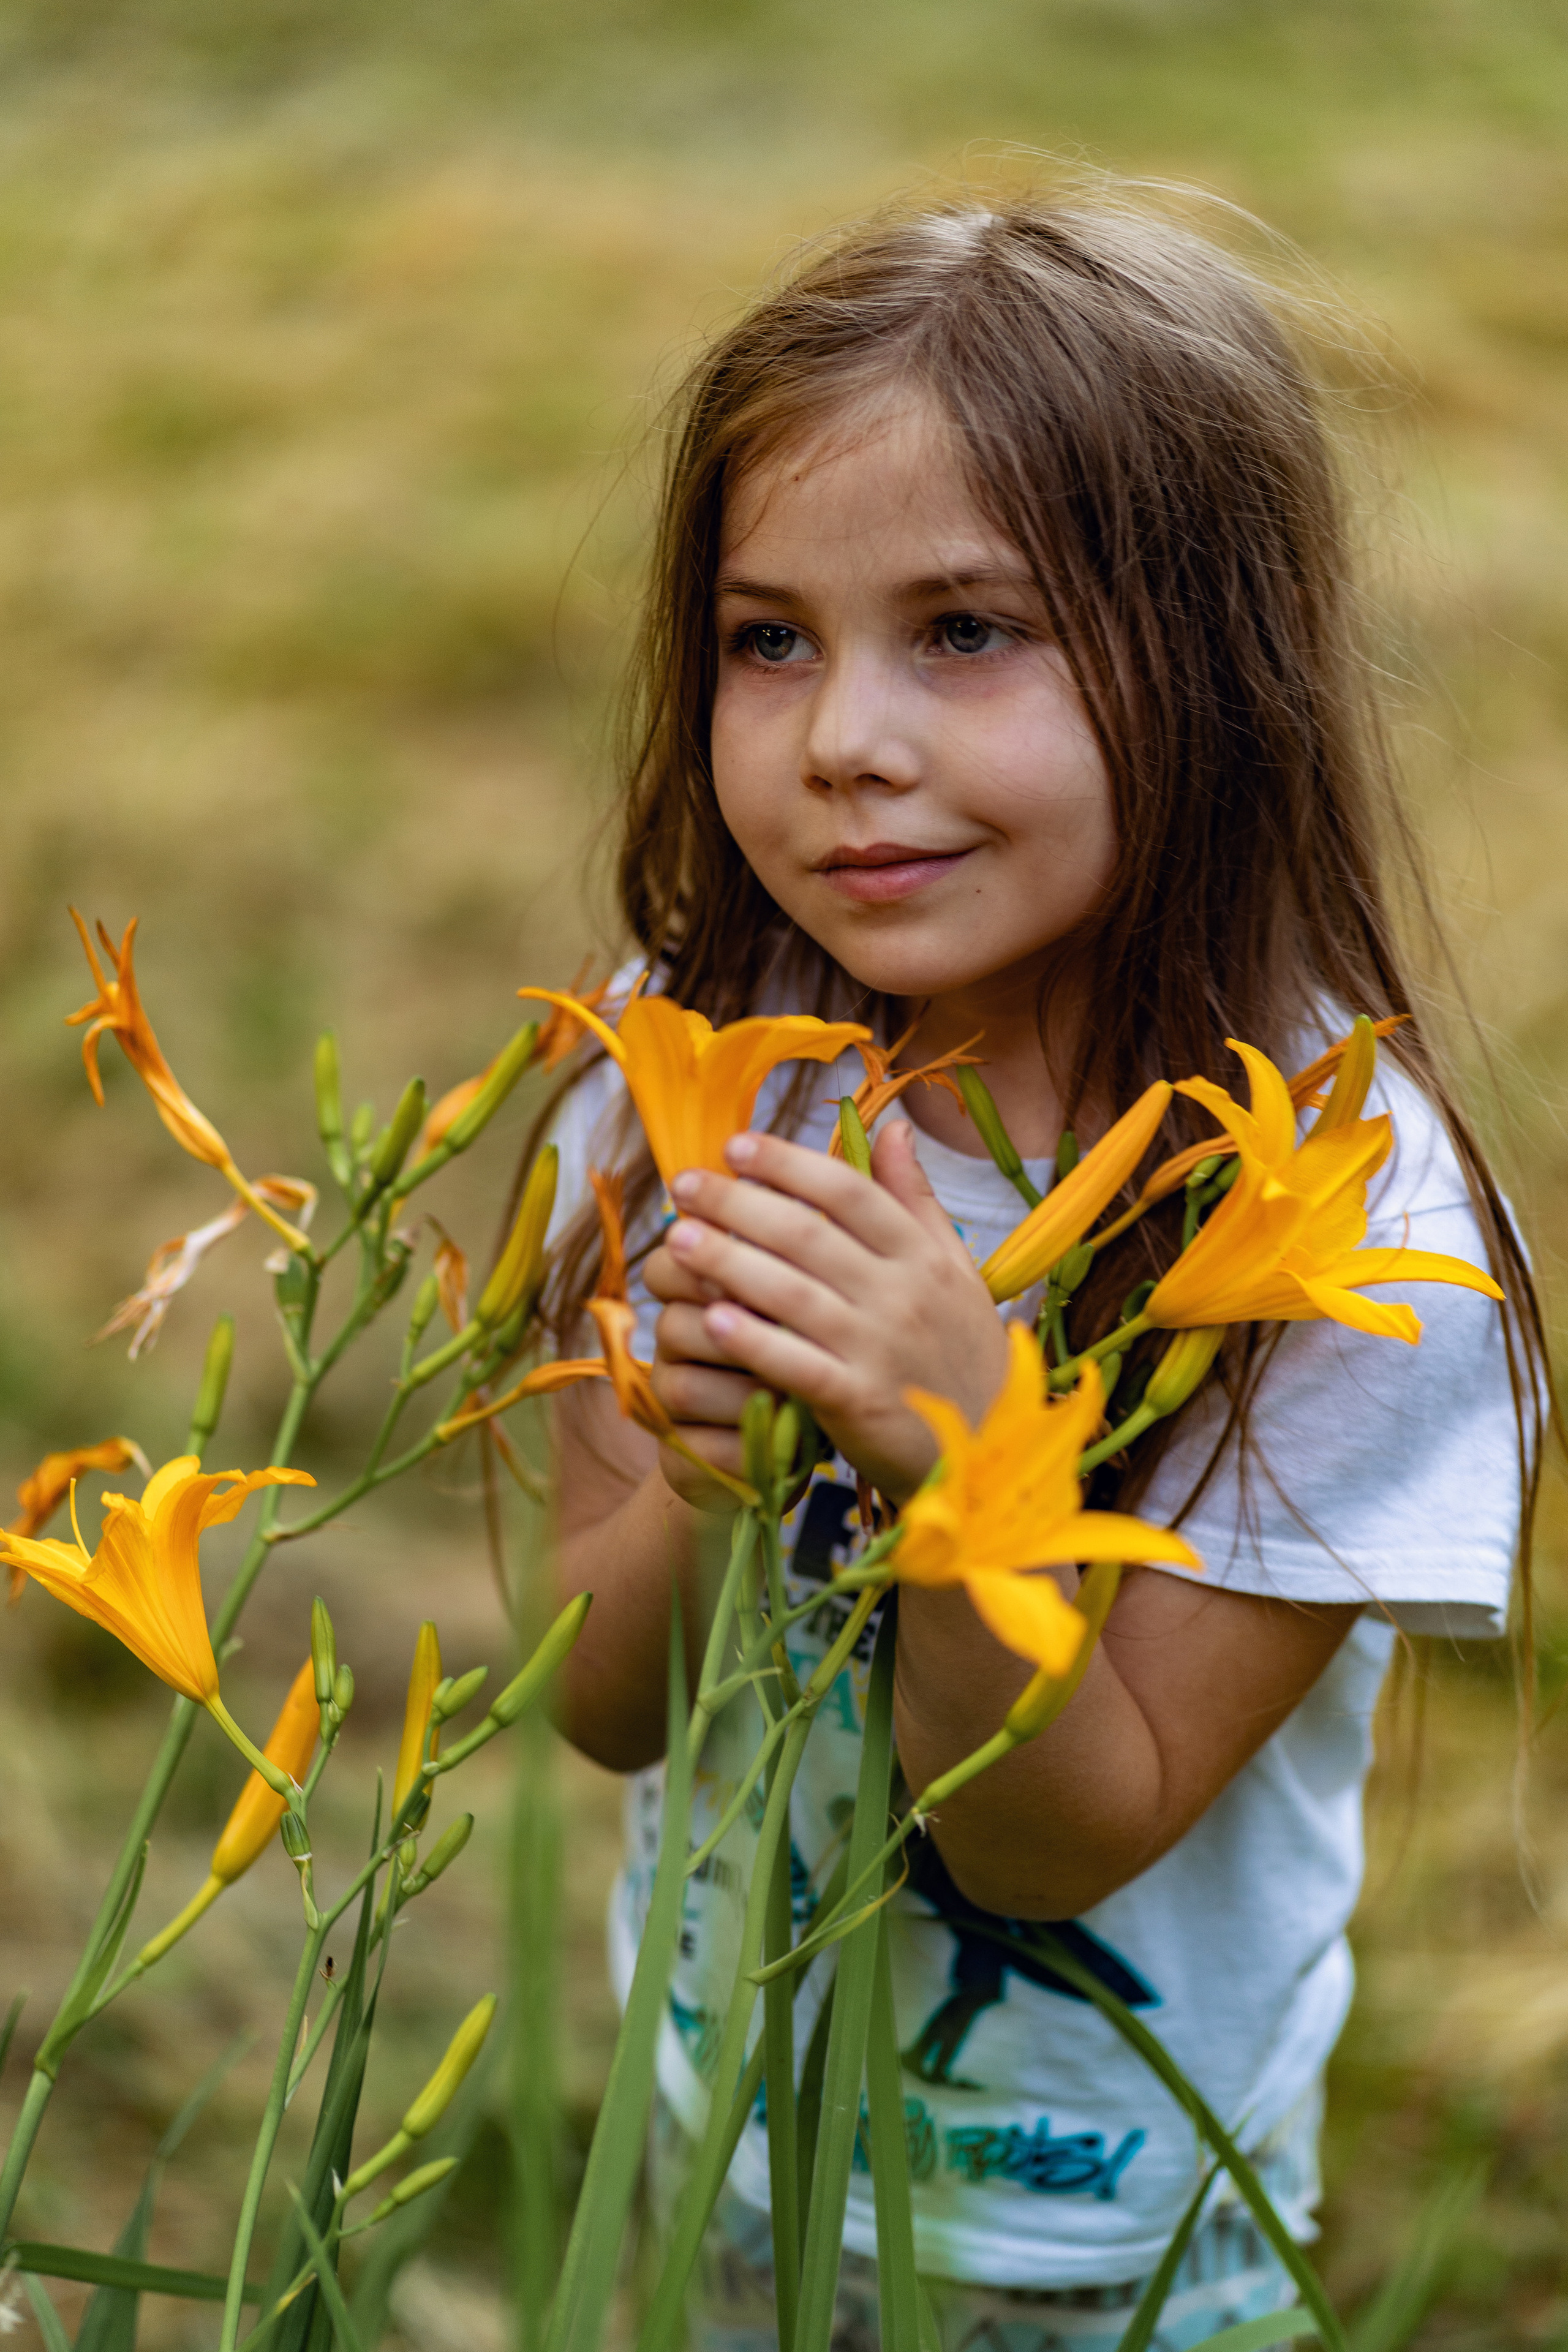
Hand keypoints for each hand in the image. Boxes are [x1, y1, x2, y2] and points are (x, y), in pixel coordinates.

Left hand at [661, 1123, 1010, 1502]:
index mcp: (922, 1256)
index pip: (849, 1192)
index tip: (736, 1146)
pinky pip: (800, 1366)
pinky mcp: (861, 1403)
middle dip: (740, 1205)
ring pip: (794, 1295)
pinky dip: (756, 1343)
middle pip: (809, 1235)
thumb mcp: (954, 1269)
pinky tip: (712, 1320)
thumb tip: (895, 1126)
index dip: (789, 1164)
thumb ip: (917, 1199)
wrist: (993, 1449)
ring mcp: (880, 1349)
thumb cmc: (962, 1353)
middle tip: (684, 1186)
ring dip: (730, 1263)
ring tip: (678, 1240)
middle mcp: (902, 1295)